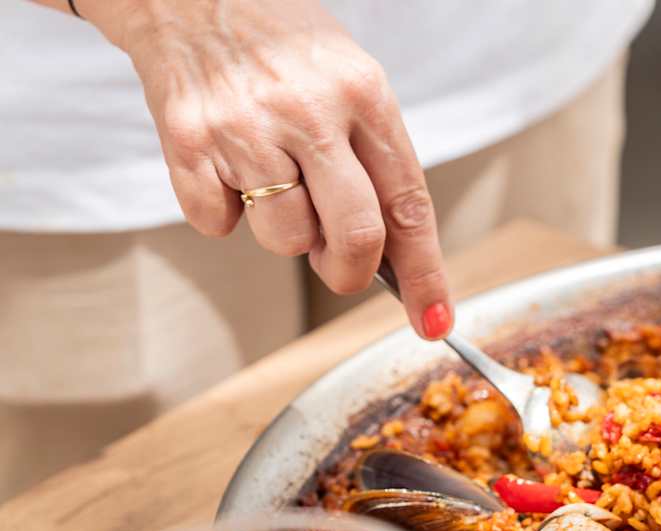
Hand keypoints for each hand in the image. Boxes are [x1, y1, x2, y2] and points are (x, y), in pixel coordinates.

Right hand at [83, 0, 452, 338]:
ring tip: (273, 177)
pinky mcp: (187, 141)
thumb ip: (375, 159)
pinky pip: (218, 223)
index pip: (409, 207)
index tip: (434, 321)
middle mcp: (308, 112)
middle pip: (356, 238)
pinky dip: (222, 210)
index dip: (426, 275)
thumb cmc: (280, 42)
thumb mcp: (351, 79)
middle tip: (341, 267)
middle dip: (352, 273)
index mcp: (364, 94)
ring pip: (285, 240)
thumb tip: (395, 254)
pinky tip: (227, 162)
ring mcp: (245, 127)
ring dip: (285, 232)